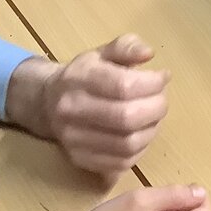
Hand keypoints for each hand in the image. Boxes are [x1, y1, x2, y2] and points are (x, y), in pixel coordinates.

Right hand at [6, 34, 169, 184]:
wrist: (46, 102)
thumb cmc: (83, 74)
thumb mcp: (103, 53)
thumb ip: (127, 47)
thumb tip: (148, 54)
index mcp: (79, 78)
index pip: (124, 86)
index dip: (152, 84)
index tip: (163, 78)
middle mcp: (72, 109)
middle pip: (126, 118)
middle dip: (156, 109)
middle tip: (162, 100)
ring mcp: (74, 138)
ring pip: (127, 144)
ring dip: (151, 131)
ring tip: (154, 117)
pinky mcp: (80, 159)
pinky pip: (121, 162)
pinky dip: (140, 150)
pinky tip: (142, 134)